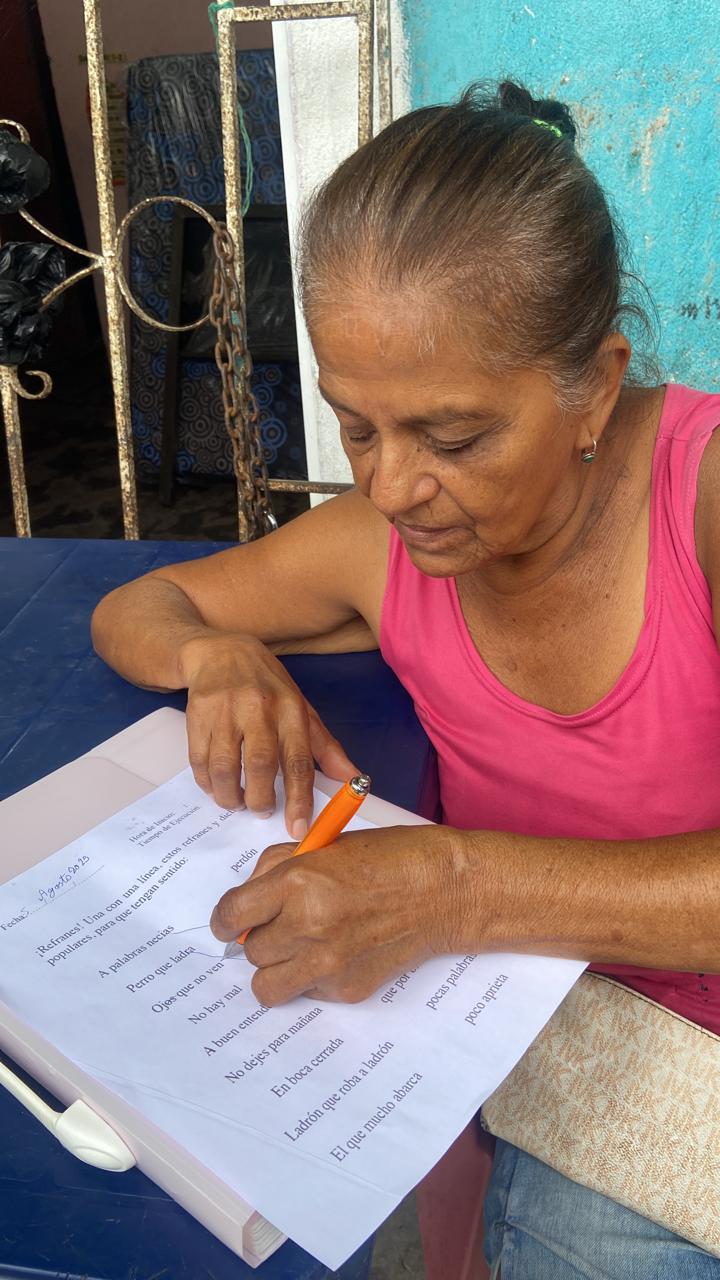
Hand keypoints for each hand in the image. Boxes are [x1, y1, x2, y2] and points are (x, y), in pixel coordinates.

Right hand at [181, 633, 356, 835]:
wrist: (221, 653)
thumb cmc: (268, 687)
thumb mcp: (302, 710)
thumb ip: (325, 748)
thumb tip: (354, 779)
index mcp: (291, 710)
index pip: (298, 760)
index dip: (299, 798)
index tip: (297, 828)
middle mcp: (259, 708)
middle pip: (259, 765)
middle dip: (260, 800)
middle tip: (261, 811)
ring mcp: (226, 710)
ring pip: (224, 767)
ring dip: (229, 796)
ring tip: (237, 802)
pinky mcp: (198, 714)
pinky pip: (200, 760)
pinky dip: (207, 783)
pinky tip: (216, 786)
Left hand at [210, 825, 459, 1005]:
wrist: (443, 890)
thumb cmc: (389, 858)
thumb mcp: (326, 846)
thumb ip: (280, 868)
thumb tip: (250, 899)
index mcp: (298, 882)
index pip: (231, 915)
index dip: (224, 920)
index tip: (228, 923)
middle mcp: (308, 925)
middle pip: (250, 950)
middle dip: (260, 937)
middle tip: (281, 924)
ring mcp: (328, 962)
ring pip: (267, 985)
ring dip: (275, 967)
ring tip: (296, 949)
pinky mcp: (347, 988)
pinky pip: (306, 992)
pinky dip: (310, 978)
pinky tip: (335, 953)